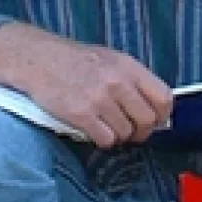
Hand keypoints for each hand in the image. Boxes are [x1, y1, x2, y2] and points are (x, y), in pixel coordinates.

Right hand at [0, 22, 173, 148]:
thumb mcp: (110, 60)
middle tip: (130, 131)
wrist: (38, 60)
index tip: (153, 121)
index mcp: (128, 66)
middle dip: (141, 131)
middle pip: (147, 120)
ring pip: (126, 133)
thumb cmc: (75, 61)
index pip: (164, 98)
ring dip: (119, 136)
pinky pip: (106, 140)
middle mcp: (117, 82)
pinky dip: (103, 141)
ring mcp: (99, 99)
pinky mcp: (81, 114)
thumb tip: (155, 107)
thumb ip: (132, 80)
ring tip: (107, 127)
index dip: (162, 115)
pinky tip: (94, 131)